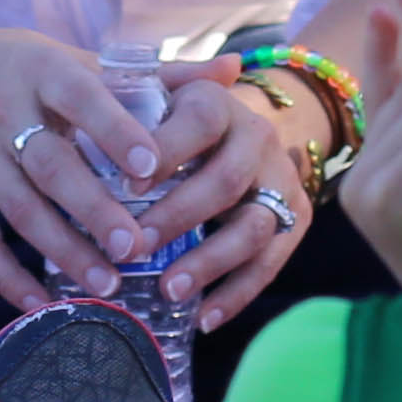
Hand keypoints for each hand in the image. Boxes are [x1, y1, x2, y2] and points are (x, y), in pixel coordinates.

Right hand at [0, 27, 176, 312]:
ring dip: (62, 250)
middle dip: (92, 209)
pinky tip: (42, 306)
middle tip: (136, 246)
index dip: (114, 130)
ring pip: (19, 210)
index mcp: (43, 71)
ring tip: (106, 284)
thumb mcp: (81, 59)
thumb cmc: (24, 67)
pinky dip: (8, 279)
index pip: (81, 98)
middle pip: (50, 166)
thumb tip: (235, 69)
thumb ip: (160, 74)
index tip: (151, 166)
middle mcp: (3, 112)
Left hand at [116, 62, 319, 330]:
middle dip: (179, 218)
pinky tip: (204, 319)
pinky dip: (237, 294)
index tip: (126, 187)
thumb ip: (130, 96)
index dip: (165, 152)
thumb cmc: (174, 120)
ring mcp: (281, 180)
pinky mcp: (296, 218)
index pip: (198, 123)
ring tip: (169, 290)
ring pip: (253, 227)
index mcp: (217, 104)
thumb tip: (105, 82)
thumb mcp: (155, 100)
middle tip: (133, 248)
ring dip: (210, 262)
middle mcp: (257, 138)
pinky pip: (271, 262)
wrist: (242, 129)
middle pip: (225, 181)